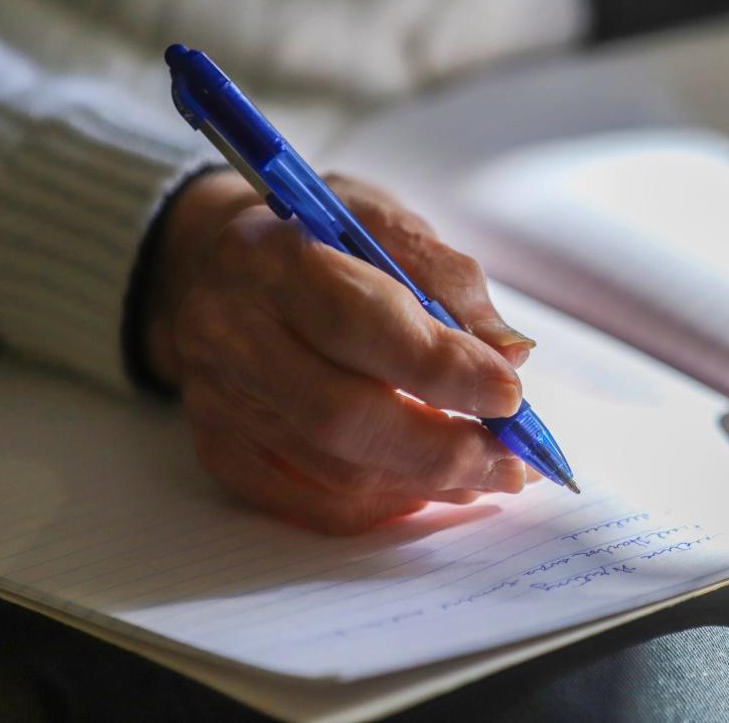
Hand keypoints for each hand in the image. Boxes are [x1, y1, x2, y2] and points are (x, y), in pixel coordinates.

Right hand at [143, 169, 536, 532]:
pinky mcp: (220, 448)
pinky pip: (312, 503)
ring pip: (332, 470)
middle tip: (512, 458)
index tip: (510, 394)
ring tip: (490, 473)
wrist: (219, 262)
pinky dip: (385, 505)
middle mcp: (228, 331)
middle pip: (341, 414)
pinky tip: (432, 488)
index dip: (443, 368)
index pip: (359, 324)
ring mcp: (217, 399)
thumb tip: (510, 354)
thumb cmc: (317, 239)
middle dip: (443, 448)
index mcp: (269, 255)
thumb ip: (447, 280)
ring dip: (427, 482)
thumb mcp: (382, 222)